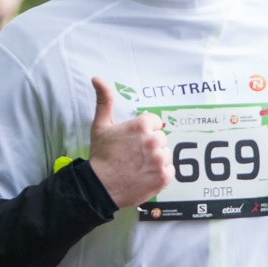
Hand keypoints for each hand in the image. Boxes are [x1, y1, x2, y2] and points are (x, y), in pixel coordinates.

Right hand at [88, 77, 171, 207]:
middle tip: (134, 154)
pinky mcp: (164, 176)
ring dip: (156, 159)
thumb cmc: (101, 157)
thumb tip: (97, 79)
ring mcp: (160, 159)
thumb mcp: (100, 125)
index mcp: (141, 125)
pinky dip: (161, 173)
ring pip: (166, 153)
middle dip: (150, 145)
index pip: (154, 122)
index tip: (132, 141)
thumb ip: (104, 100)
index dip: (143, 131)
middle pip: (161, 138)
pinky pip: (170, 169)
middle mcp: (153, 140)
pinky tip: (146, 174)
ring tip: (138, 165)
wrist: (99, 187)